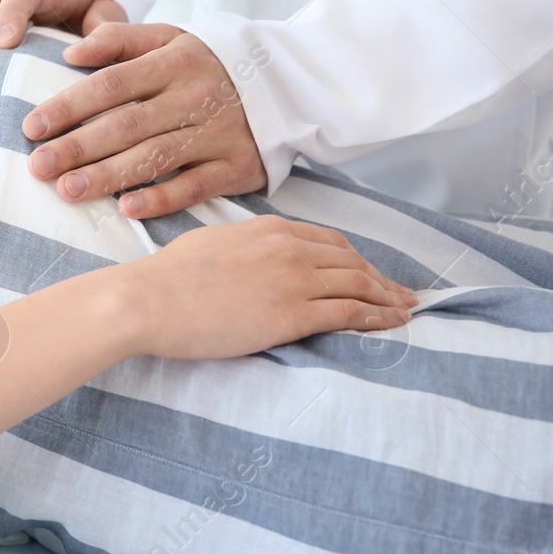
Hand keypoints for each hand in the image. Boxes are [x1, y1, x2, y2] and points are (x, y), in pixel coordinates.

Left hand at [25, 22, 267, 217]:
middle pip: (126, 125)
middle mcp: (194, 97)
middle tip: (37, 167)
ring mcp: (217, 133)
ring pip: (154, 157)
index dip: (69, 106)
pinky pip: (195, 185)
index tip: (32, 127)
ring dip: (108, 176)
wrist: (291, 81)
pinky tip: (127, 209)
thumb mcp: (172, 36)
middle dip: (77, 148)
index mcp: (173, 62)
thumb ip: (121, 39)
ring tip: (67, 190)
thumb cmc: (212, 61)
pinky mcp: (238, 166)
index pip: (110, 85)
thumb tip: (71, 53)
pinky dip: (162, 199)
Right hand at [113, 216, 418, 360]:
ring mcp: (293, 279)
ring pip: (359, 285)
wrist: (147, 300)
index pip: (328, 241)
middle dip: (382, 278)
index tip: (370, 272)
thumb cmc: (166, 277)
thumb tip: (253, 257)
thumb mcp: (210, 243)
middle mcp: (289, 248)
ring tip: (405, 311)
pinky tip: (391, 324)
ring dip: (388, 299)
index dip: (357, 258)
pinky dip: (377, 317)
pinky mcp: (293, 314)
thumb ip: (244, 247)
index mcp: (268, 228)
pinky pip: (350, 313)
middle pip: (352, 261)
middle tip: (401, 294)